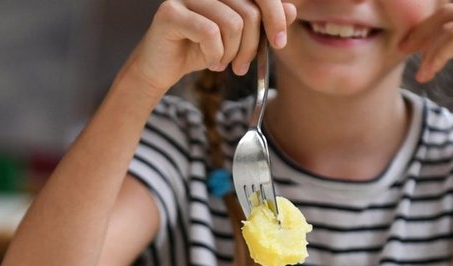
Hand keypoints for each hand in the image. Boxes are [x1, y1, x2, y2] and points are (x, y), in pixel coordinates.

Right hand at [128, 0, 296, 94]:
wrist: (161, 69)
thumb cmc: (200, 51)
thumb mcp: (238, 40)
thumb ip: (263, 23)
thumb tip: (292, 9)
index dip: (276, 16)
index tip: (280, 43)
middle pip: (249, 12)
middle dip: (252, 46)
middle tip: (242, 66)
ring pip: (232, 23)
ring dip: (231, 53)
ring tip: (222, 64)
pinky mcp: (170, 12)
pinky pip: (209, 32)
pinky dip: (215, 54)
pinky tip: (209, 63)